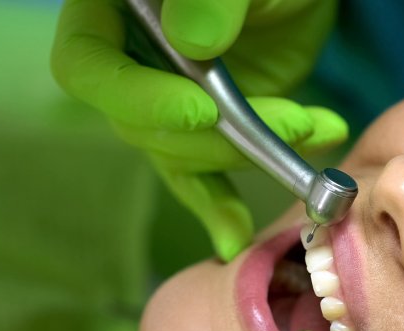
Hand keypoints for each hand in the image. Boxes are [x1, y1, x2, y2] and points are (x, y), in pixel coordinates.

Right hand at [50, 0, 345, 260]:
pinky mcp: (208, 127)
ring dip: (251, 156)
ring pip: (182, 155)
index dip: (138, 98)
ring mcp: (169, 99)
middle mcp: (131, 62)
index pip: (88, 65)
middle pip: (141, 125)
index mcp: (114, 12)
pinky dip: (220, 206)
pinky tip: (235, 235)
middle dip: (220, 137)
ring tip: (315, 129)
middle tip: (294, 124)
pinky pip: (202, 175)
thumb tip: (190, 44)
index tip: (203, 110)